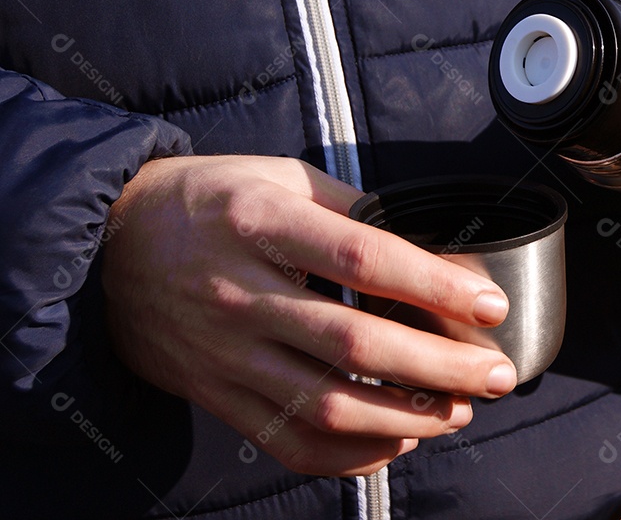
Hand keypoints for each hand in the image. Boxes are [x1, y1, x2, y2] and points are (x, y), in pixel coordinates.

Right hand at [101, 155, 515, 475]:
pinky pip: (288, 441)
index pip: (363, 260)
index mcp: (261, 224)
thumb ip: (351, 212)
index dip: (435, 285)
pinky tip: (396, 440)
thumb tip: (429, 252)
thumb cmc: (212, 200)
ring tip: (459, 410)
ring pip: (327, 404)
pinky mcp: (215, 393)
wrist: (112, 243)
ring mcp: (225, 352)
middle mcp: (240, 293)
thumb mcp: (280, 178)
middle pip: (355, 343)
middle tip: (497, 374)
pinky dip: (350, 453)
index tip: (489, 305)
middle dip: (441, 366)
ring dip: (406, 416)